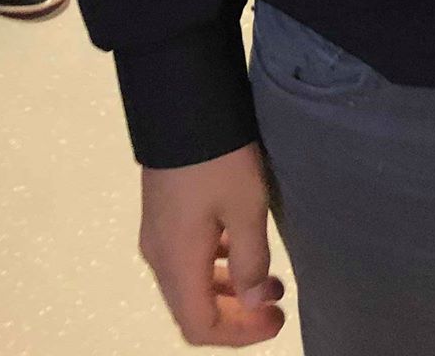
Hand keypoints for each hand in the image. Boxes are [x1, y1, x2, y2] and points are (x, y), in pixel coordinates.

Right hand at [140, 144, 285, 346]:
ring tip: (269, 276)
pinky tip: (239, 244)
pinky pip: (186, 256)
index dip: (239, 334)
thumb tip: (253, 303)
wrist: (180, 101)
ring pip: (189, 281)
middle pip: (192, 307)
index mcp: (177, 263)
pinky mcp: (162, 209)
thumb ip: (251, 260)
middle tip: (277, 301)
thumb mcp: (246, 206)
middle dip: (237, 314)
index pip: (199, 326)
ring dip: (228, 287)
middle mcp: (159, 255)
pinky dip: (215, 264)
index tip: (276, 319)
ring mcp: (157, 231)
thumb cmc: (217, 158)